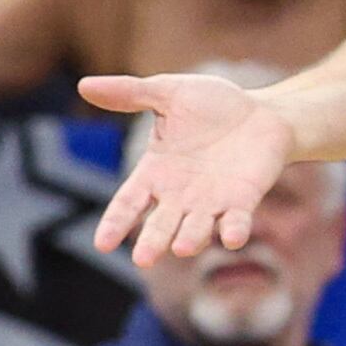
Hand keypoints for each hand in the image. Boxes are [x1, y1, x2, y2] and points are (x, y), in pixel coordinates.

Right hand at [77, 67, 296, 261]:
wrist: (262, 112)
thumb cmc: (212, 105)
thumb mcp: (168, 93)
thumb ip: (129, 94)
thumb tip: (84, 85)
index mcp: (156, 173)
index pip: (129, 203)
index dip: (116, 222)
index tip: (103, 243)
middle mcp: (180, 196)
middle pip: (160, 225)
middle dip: (152, 242)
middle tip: (143, 260)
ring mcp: (212, 202)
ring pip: (196, 229)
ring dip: (190, 239)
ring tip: (181, 248)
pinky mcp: (243, 201)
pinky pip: (236, 221)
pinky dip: (234, 231)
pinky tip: (233, 239)